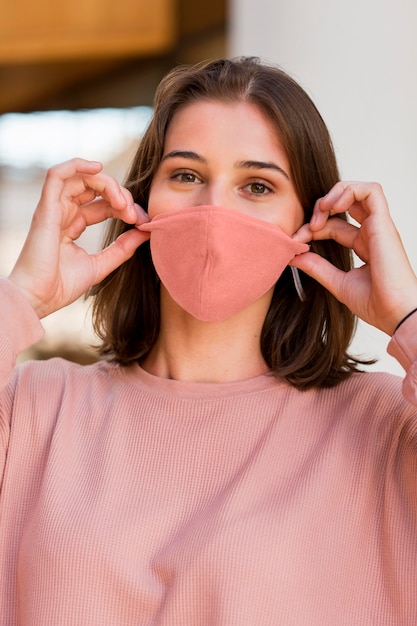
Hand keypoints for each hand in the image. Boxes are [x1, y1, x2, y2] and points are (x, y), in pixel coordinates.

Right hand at [8, 158, 149, 317]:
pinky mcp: (46, 209)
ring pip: (81, 178)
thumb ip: (122, 248)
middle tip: (135, 215)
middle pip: (95, 188)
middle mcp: (62, 212)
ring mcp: (53, 209)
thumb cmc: (60, 286)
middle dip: (121, 196)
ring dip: (108, 185)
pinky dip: (77, 165)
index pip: (103, 204)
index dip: (125, 207)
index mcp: (72, 224)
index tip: (143, 223)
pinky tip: (98, 168)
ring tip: (123, 202)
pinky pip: (57, 174)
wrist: (38, 299)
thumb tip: (145, 232)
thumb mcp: (101, 264)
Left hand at [291, 181, 416, 334]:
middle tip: (308, 228)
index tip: (296, 243)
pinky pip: (371, 191)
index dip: (311, 229)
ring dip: (334, 194)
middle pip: (343, 204)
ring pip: (358, 191)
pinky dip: (349, 191)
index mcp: (363, 246)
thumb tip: (293, 255)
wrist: (394, 314)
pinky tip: (332, 206)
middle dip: (319, 209)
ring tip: (321, 211)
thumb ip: (316, 267)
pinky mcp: (384, 224)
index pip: (332, 225)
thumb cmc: (375, 304)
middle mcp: (371, 233)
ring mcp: (378, 227)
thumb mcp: (337, 282)